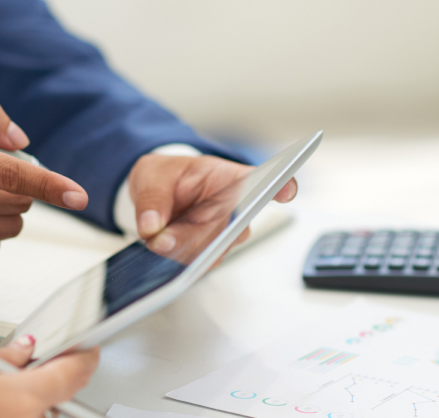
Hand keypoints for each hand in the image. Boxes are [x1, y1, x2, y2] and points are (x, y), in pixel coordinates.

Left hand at [129, 155, 297, 260]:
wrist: (158, 194)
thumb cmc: (165, 177)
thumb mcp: (152, 175)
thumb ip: (153, 198)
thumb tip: (153, 227)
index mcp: (228, 179)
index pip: (261, 180)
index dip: (278, 186)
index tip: (286, 190)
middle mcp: (235, 208)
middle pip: (231, 228)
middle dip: (193, 237)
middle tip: (161, 238)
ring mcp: (226, 233)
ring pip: (214, 251)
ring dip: (182, 250)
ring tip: (157, 240)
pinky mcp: (212, 252)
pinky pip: (201, 263)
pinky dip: (178, 260)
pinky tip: (163, 251)